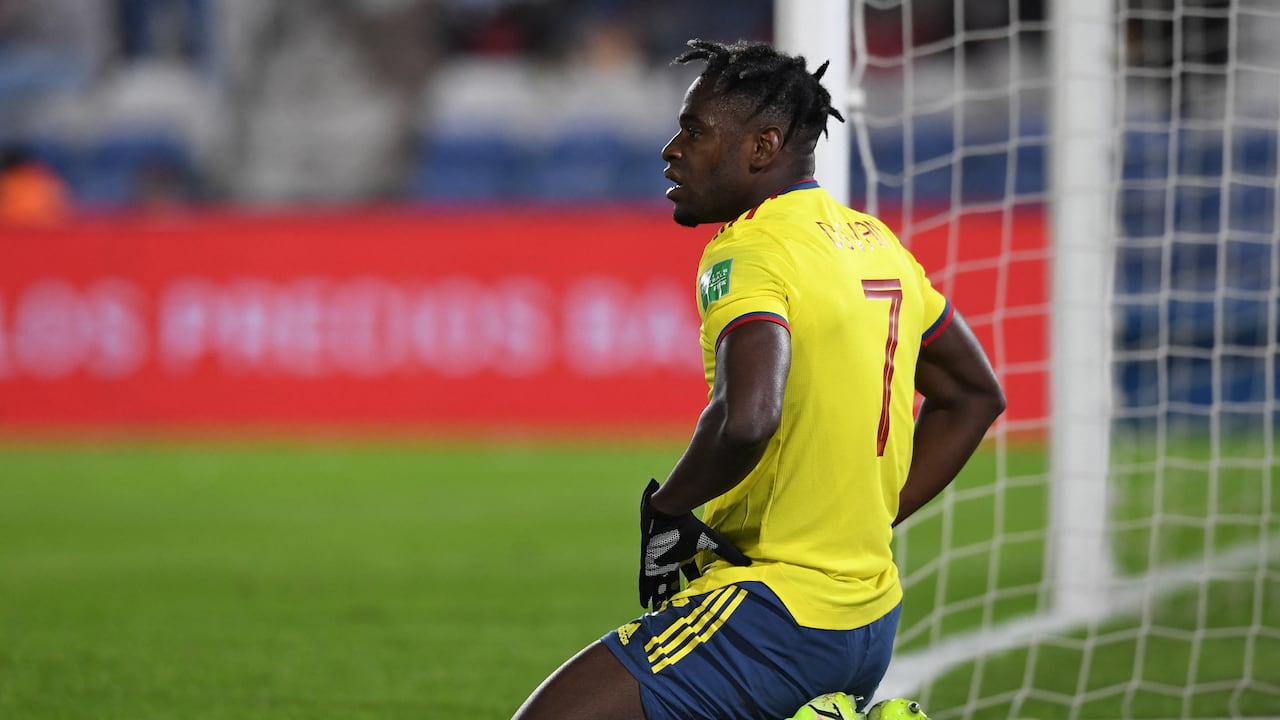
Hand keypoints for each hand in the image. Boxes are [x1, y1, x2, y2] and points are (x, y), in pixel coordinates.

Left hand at [638, 478, 750, 609]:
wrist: (669, 514)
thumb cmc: (689, 526)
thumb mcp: (710, 542)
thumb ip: (727, 552)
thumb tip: (748, 562)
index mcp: (684, 557)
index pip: (689, 576)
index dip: (692, 587)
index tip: (695, 601)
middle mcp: (671, 562)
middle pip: (671, 584)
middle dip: (672, 597)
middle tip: (674, 613)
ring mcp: (658, 563)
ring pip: (657, 585)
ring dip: (658, 598)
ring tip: (658, 614)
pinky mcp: (648, 563)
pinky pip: (645, 580)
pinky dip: (645, 592)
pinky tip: (644, 603)